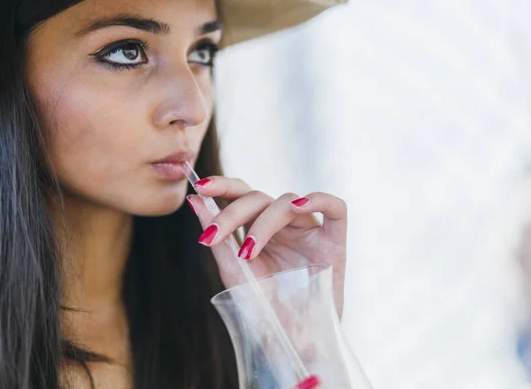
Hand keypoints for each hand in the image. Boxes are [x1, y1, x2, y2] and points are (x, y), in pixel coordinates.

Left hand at [186, 176, 346, 315]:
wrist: (290, 345)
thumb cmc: (263, 310)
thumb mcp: (234, 271)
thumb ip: (218, 234)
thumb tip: (194, 200)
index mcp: (259, 228)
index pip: (242, 194)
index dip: (222, 185)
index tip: (199, 187)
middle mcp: (283, 225)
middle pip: (259, 198)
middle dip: (232, 213)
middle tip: (214, 236)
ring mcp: (309, 231)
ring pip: (287, 202)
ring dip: (263, 222)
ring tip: (249, 252)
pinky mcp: (334, 243)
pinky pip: (335, 208)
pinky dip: (318, 200)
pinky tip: (299, 207)